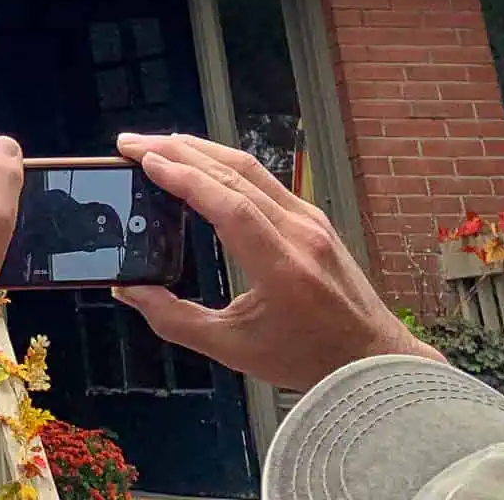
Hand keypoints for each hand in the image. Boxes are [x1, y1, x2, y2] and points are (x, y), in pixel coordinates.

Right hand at [113, 132, 441, 390]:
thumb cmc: (308, 358)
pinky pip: (263, 178)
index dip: (184, 178)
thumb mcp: (233, 348)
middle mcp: (300, 233)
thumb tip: (127, 290)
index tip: (144, 161)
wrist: (375, 358)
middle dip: (178, 151)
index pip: (229, 205)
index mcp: (282, 268)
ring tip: (157, 145)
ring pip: (250, 168)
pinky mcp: (313, 218)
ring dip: (199, 149)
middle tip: (132, 144)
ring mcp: (310, 220)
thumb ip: (175, 319)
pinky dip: (223, 163)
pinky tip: (200, 163)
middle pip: (234, 173)